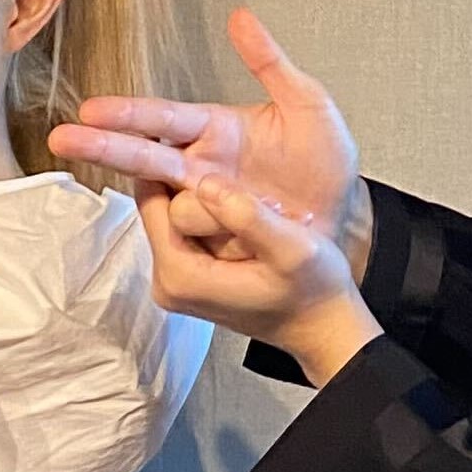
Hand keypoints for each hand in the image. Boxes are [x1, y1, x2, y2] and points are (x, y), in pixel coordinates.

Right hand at [51, 10, 372, 273]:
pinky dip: (183, 229)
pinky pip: (186, 233)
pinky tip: (180, 228)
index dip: (128, 114)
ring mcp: (202, 204)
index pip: (161, 116)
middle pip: (142, 154)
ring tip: (212, 197)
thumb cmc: (325, 165)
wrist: (345, 223)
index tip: (91, 110)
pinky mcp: (213, 236)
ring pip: (164, 200)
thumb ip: (271, 64)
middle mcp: (198, 165)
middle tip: (62, 140)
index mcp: (214, 128)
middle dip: (102, 146)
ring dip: (183, 200)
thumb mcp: (309, 106)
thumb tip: (240, 17)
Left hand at [138, 174, 382, 383]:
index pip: (151, 199)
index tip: (203, 144)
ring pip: (171, 215)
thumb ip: (248, 216)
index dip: (172, 165)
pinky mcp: (188, 279)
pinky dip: (208, 214)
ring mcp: (176, 282)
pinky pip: (186, 230)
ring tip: (242, 191)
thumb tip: (205, 183)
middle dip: (189, 184)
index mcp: (181, 275)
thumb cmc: (313, 290)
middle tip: (234, 174)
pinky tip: (239, 208)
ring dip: (201, 197)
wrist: (321, 327)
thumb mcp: (292, 248)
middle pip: (157, 206)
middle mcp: (168, 282)